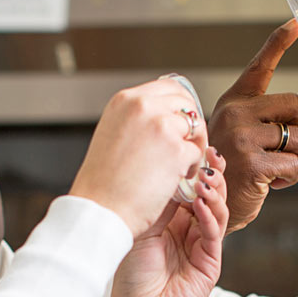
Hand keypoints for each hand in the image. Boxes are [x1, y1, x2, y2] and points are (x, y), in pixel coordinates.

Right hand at [72, 79, 206, 236]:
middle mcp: (143, 106)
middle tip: (187, 145)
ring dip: (193, 146)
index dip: (180, 106)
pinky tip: (176, 179)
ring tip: (180, 166)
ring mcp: (162, 126)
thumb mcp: (112, 134)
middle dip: (191, 125)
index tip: (182, 122)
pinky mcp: (176, 150)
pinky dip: (192, 167)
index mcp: (125, 100)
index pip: (168, 87)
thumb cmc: (101, 182)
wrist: (99, 209)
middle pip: (186, 103)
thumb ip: (137, 120)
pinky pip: (198, 152)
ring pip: (196, 127)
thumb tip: (165, 115)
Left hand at [105, 149, 227, 296]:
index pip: (189, 186)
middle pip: (209, 194)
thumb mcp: (139, 228)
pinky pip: (214, 233)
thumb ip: (156, 202)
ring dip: (213, 192)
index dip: (194, 167)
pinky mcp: (210, 262)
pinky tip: (200, 203)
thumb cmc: (129, 275)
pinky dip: (209, 215)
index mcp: (171, 219)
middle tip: (210, 156)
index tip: (194, 146)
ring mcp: (201, 245)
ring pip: (217, 210)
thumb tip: (169, 168)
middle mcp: (189, 229)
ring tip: (205, 178)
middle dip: (211, 173)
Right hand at [209, 19, 297, 231]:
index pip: (258, 67)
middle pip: (292, 105)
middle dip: (297, 131)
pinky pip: (294, 163)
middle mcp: (233, 113)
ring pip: (297, 136)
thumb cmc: (231, 173)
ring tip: (272, 170)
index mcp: (232, 103)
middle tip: (279, 153)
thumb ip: (277, 123)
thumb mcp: (250, 140)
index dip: (278, 42)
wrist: (207, 210)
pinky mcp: (251, 162)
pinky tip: (270, 183)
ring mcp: (240, 136)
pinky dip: (290, 177)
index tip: (296, 22)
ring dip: (295, 159)